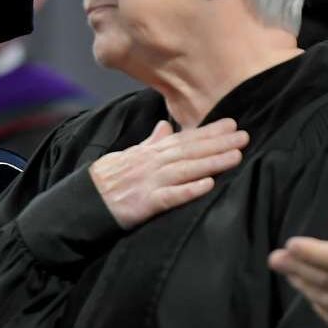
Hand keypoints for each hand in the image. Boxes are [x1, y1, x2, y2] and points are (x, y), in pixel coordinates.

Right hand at [90, 118, 248, 228]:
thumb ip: (150, 142)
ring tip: (236, 156)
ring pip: (185, 170)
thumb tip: (165, 125)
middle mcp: (152, 164)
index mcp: (150, 153)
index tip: (232, 124)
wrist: (83, 201)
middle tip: (244, 136)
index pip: (184, 139)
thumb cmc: (107, 178)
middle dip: (218, 143)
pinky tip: (208, 186)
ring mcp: (149, 183)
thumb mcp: (128, 155)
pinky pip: (170, 197)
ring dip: (211, 163)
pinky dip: (189, 191)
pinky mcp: (144, 204)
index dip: (209, 131)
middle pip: (190, 151)